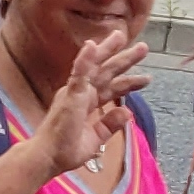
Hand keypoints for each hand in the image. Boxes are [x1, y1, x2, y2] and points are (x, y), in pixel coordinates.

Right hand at [38, 31, 149, 182]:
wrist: (48, 157)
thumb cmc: (64, 150)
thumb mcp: (95, 138)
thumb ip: (110, 124)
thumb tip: (127, 112)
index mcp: (86, 103)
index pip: (112, 88)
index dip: (129, 82)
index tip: (145, 78)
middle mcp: (81, 94)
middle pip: (107, 72)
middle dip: (124, 59)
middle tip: (143, 47)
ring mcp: (76, 92)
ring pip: (95, 66)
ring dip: (109, 50)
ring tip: (122, 36)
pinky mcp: (71, 94)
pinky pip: (79, 73)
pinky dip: (86, 59)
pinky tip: (92, 45)